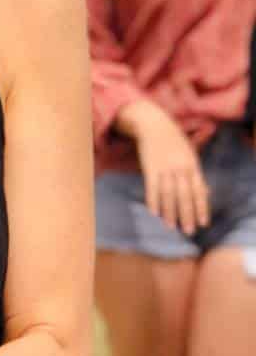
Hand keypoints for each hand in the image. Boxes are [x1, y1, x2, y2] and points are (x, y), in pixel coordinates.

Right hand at [121, 100, 209, 233]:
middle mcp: (180, 168)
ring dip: (170, 212)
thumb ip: (196, 175)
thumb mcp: (190, 156)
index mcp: (192, 165)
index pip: (199, 191)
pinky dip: (153, 200)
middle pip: (185, 195)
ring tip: (171, 226)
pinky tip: (154, 213)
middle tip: (189, 230)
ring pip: (168, 194)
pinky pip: (152, 187)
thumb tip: (206, 194)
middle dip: (187, 214)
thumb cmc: (174, 142)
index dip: (202, 208)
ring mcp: (165, 168)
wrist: (154, 125)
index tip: (204, 223)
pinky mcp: (150, 167)